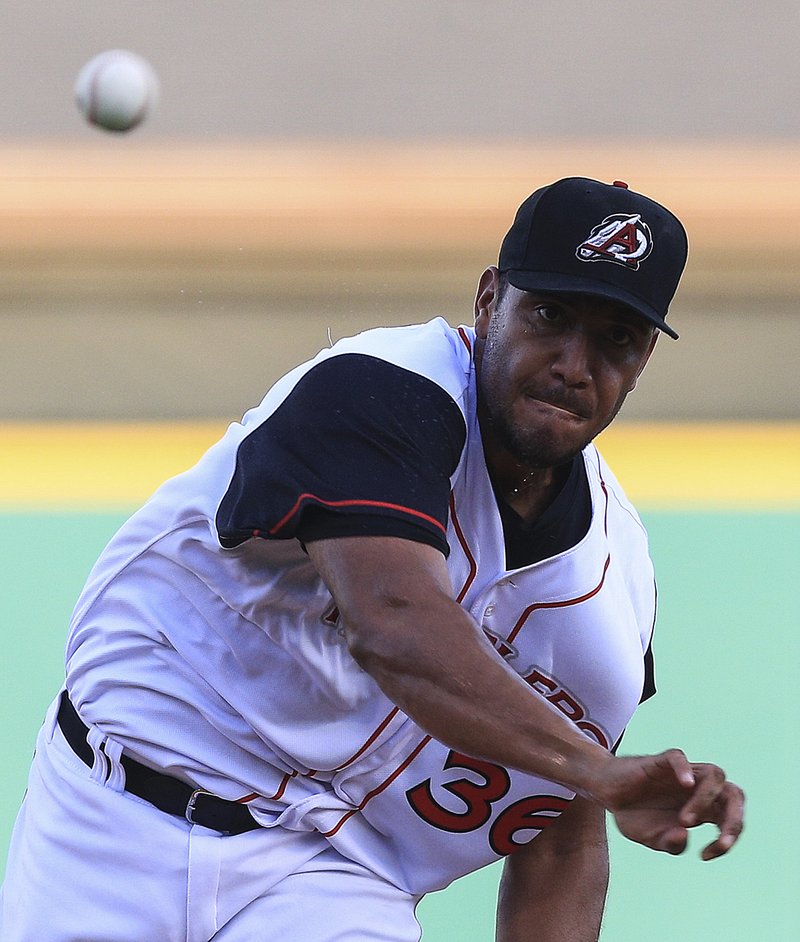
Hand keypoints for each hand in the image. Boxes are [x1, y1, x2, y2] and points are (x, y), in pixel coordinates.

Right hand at [598, 750, 743, 859]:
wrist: (604, 791)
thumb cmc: (633, 813)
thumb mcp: (652, 839)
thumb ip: (670, 843)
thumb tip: (685, 834)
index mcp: (703, 807)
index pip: (732, 818)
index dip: (728, 840)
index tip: (704, 856)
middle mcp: (698, 788)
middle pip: (735, 794)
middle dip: (735, 820)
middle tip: (721, 842)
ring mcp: (681, 773)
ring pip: (714, 774)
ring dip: (707, 801)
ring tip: (686, 821)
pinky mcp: (659, 762)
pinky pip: (678, 757)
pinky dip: (685, 769)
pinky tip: (685, 784)